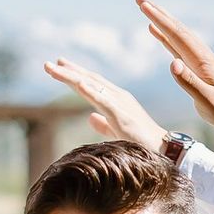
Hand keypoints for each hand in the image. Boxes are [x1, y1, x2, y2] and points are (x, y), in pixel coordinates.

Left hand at [43, 55, 166, 150]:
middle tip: (49, 63)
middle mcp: (117, 97)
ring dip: (72, 76)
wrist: (163, 150)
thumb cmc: (142, 142)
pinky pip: (103, 101)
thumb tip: (89, 117)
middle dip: (68, 71)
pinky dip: (90, 91)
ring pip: (91, 85)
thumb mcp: (118, 131)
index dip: (75, 74)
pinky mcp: (122, 115)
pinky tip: (78, 83)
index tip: (58, 66)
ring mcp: (120, 104)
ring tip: (54, 68)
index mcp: (116, 100)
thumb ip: (103, 124)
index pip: (91, 83)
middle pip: (89, 80)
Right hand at [134, 0, 213, 147]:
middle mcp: (200, 54)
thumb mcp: (207, 100)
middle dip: (157, 12)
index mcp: (202, 60)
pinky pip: (175, 45)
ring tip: (144, 6)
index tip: (144, 6)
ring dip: (159, 19)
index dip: (160, 20)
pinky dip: (163, 35)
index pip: (177, 35)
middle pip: (175, 28)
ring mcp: (197, 58)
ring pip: (175, 34)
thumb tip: (171, 63)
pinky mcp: (194, 65)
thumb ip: (189, 83)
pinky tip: (154, 29)